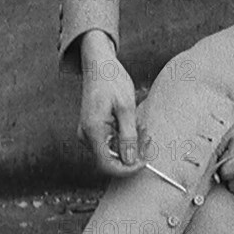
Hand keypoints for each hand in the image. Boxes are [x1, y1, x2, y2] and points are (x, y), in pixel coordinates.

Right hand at [77, 30, 146, 175]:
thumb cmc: (112, 81)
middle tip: (148, 137)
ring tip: (142, 127)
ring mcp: (88, 134)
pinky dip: (125, 138)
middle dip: (132, 154)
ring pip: (112, 153)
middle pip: (111, 160)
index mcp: (93, 130)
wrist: (99, 65)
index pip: (107, 165)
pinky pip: (110, 143)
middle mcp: (86, 136)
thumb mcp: (126, 108)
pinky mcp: (93, 131)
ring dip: (130, 145)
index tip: (145, 162)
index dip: (127, 169)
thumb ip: (128, 136)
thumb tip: (131, 161)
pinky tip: (133, 125)